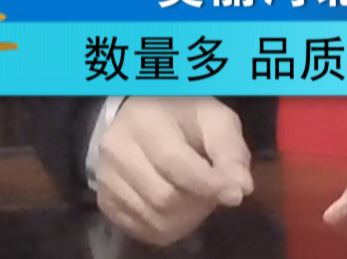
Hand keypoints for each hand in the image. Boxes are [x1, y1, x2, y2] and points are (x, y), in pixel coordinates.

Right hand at [94, 96, 253, 245]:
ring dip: (187, 216)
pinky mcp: (105, 200)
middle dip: (199, 201)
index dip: (209, 184)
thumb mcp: (213, 118)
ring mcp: (106, 178)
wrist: (138, 118)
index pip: (175, 163)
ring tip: (197, 196)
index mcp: (144, 120)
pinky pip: (143, 230)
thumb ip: (229, 149)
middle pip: (165, 197)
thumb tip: (241, 187)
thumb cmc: (182, 115)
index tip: (235, 194)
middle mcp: (116, 149)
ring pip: (155, 218)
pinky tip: (180, 206)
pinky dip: (169, 226)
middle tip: (213, 190)